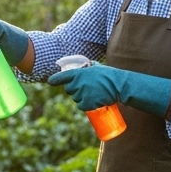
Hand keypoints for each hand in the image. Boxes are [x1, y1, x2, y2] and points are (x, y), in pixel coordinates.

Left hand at [47, 62, 170, 116]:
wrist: (119, 85)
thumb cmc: (109, 75)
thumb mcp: (97, 67)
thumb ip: (87, 67)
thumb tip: (83, 65)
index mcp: (78, 73)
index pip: (62, 77)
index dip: (55, 80)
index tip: (50, 82)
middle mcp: (78, 83)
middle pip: (69, 89)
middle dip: (74, 90)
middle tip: (86, 88)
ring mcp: (82, 94)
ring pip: (76, 99)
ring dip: (81, 98)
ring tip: (93, 94)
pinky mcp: (87, 104)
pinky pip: (82, 106)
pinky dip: (86, 106)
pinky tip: (94, 102)